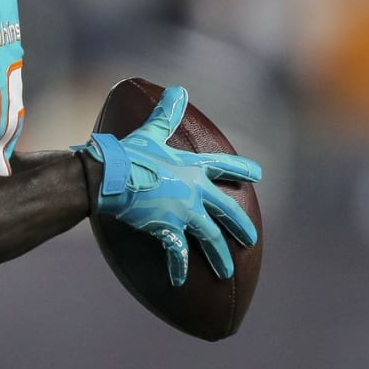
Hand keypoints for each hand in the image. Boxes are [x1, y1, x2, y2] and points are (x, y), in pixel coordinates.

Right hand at [84, 85, 261, 286]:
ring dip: (219, 255)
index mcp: (192, 167)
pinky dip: (179, 268)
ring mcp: (184, 212)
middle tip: (250, 239)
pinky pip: (177, 254)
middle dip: (240, 226)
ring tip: (226, 269)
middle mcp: (195, 192)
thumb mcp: (150, 131)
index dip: (241, 168)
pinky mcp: (168, 230)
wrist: (111, 175)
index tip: (257, 174)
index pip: (224, 165)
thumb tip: (178, 89)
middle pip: (226, 210)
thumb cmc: (129, 152)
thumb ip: (166, 113)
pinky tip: (180, 280)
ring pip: (209, 237)